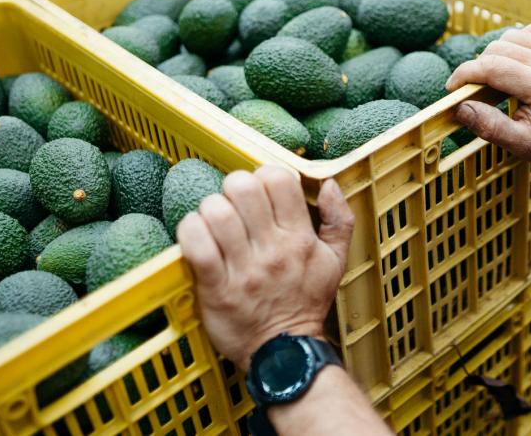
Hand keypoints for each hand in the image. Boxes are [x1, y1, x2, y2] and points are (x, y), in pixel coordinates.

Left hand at [175, 165, 353, 369]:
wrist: (285, 354)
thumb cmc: (306, 303)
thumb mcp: (335, 262)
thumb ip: (340, 220)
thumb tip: (330, 184)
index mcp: (300, 238)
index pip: (278, 179)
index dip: (263, 175)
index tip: (259, 191)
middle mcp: (273, 250)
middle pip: (242, 188)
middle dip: (232, 189)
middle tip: (232, 205)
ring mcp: (243, 270)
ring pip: (216, 212)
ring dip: (208, 210)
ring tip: (212, 223)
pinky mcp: (215, 289)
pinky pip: (196, 246)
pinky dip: (190, 232)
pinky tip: (195, 236)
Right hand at [445, 24, 530, 168]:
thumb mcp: (521, 144)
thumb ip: (489, 126)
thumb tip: (460, 108)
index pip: (492, 67)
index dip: (465, 73)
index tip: (452, 87)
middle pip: (498, 49)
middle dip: (477, 66)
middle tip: (473, 88)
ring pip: (511, 36)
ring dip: (495, 53)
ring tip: (494, 76)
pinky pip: (530, 32)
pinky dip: (514, 43)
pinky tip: (513, 62)